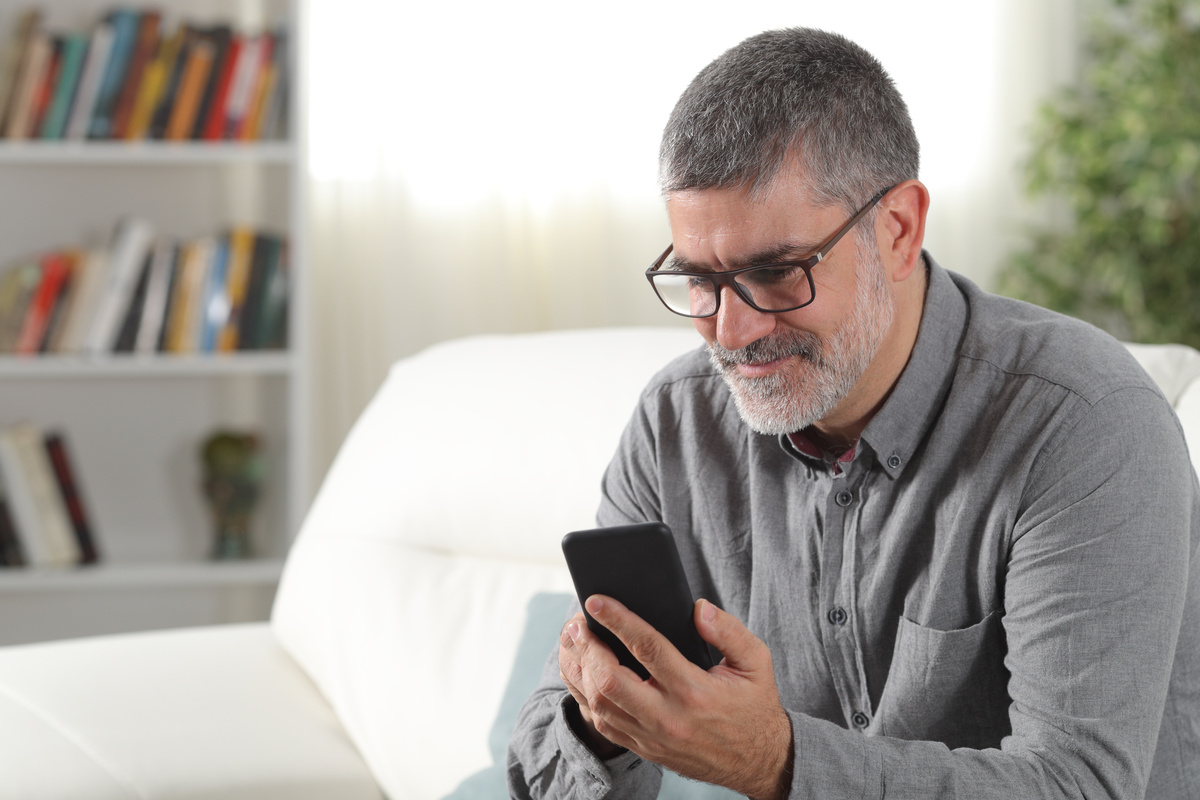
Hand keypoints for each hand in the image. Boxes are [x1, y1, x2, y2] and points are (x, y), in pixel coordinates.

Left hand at [559, 595, 792, 799]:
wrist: (760, 762)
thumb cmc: (754, 706)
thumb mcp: (756, 662)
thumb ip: (729, 631)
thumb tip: (698, 608)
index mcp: (695, 691)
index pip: (648, 648)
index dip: (618, 620)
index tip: (597, 600)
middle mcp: (669, 717)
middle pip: (610, 681)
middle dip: (588, 648)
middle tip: (577, 623)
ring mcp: (653, 737)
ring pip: (600, 706)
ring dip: (581, 672)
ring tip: (575, 644)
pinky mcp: (646, 749)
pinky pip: (604, 726)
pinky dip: (587, 699)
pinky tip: (583, 676)